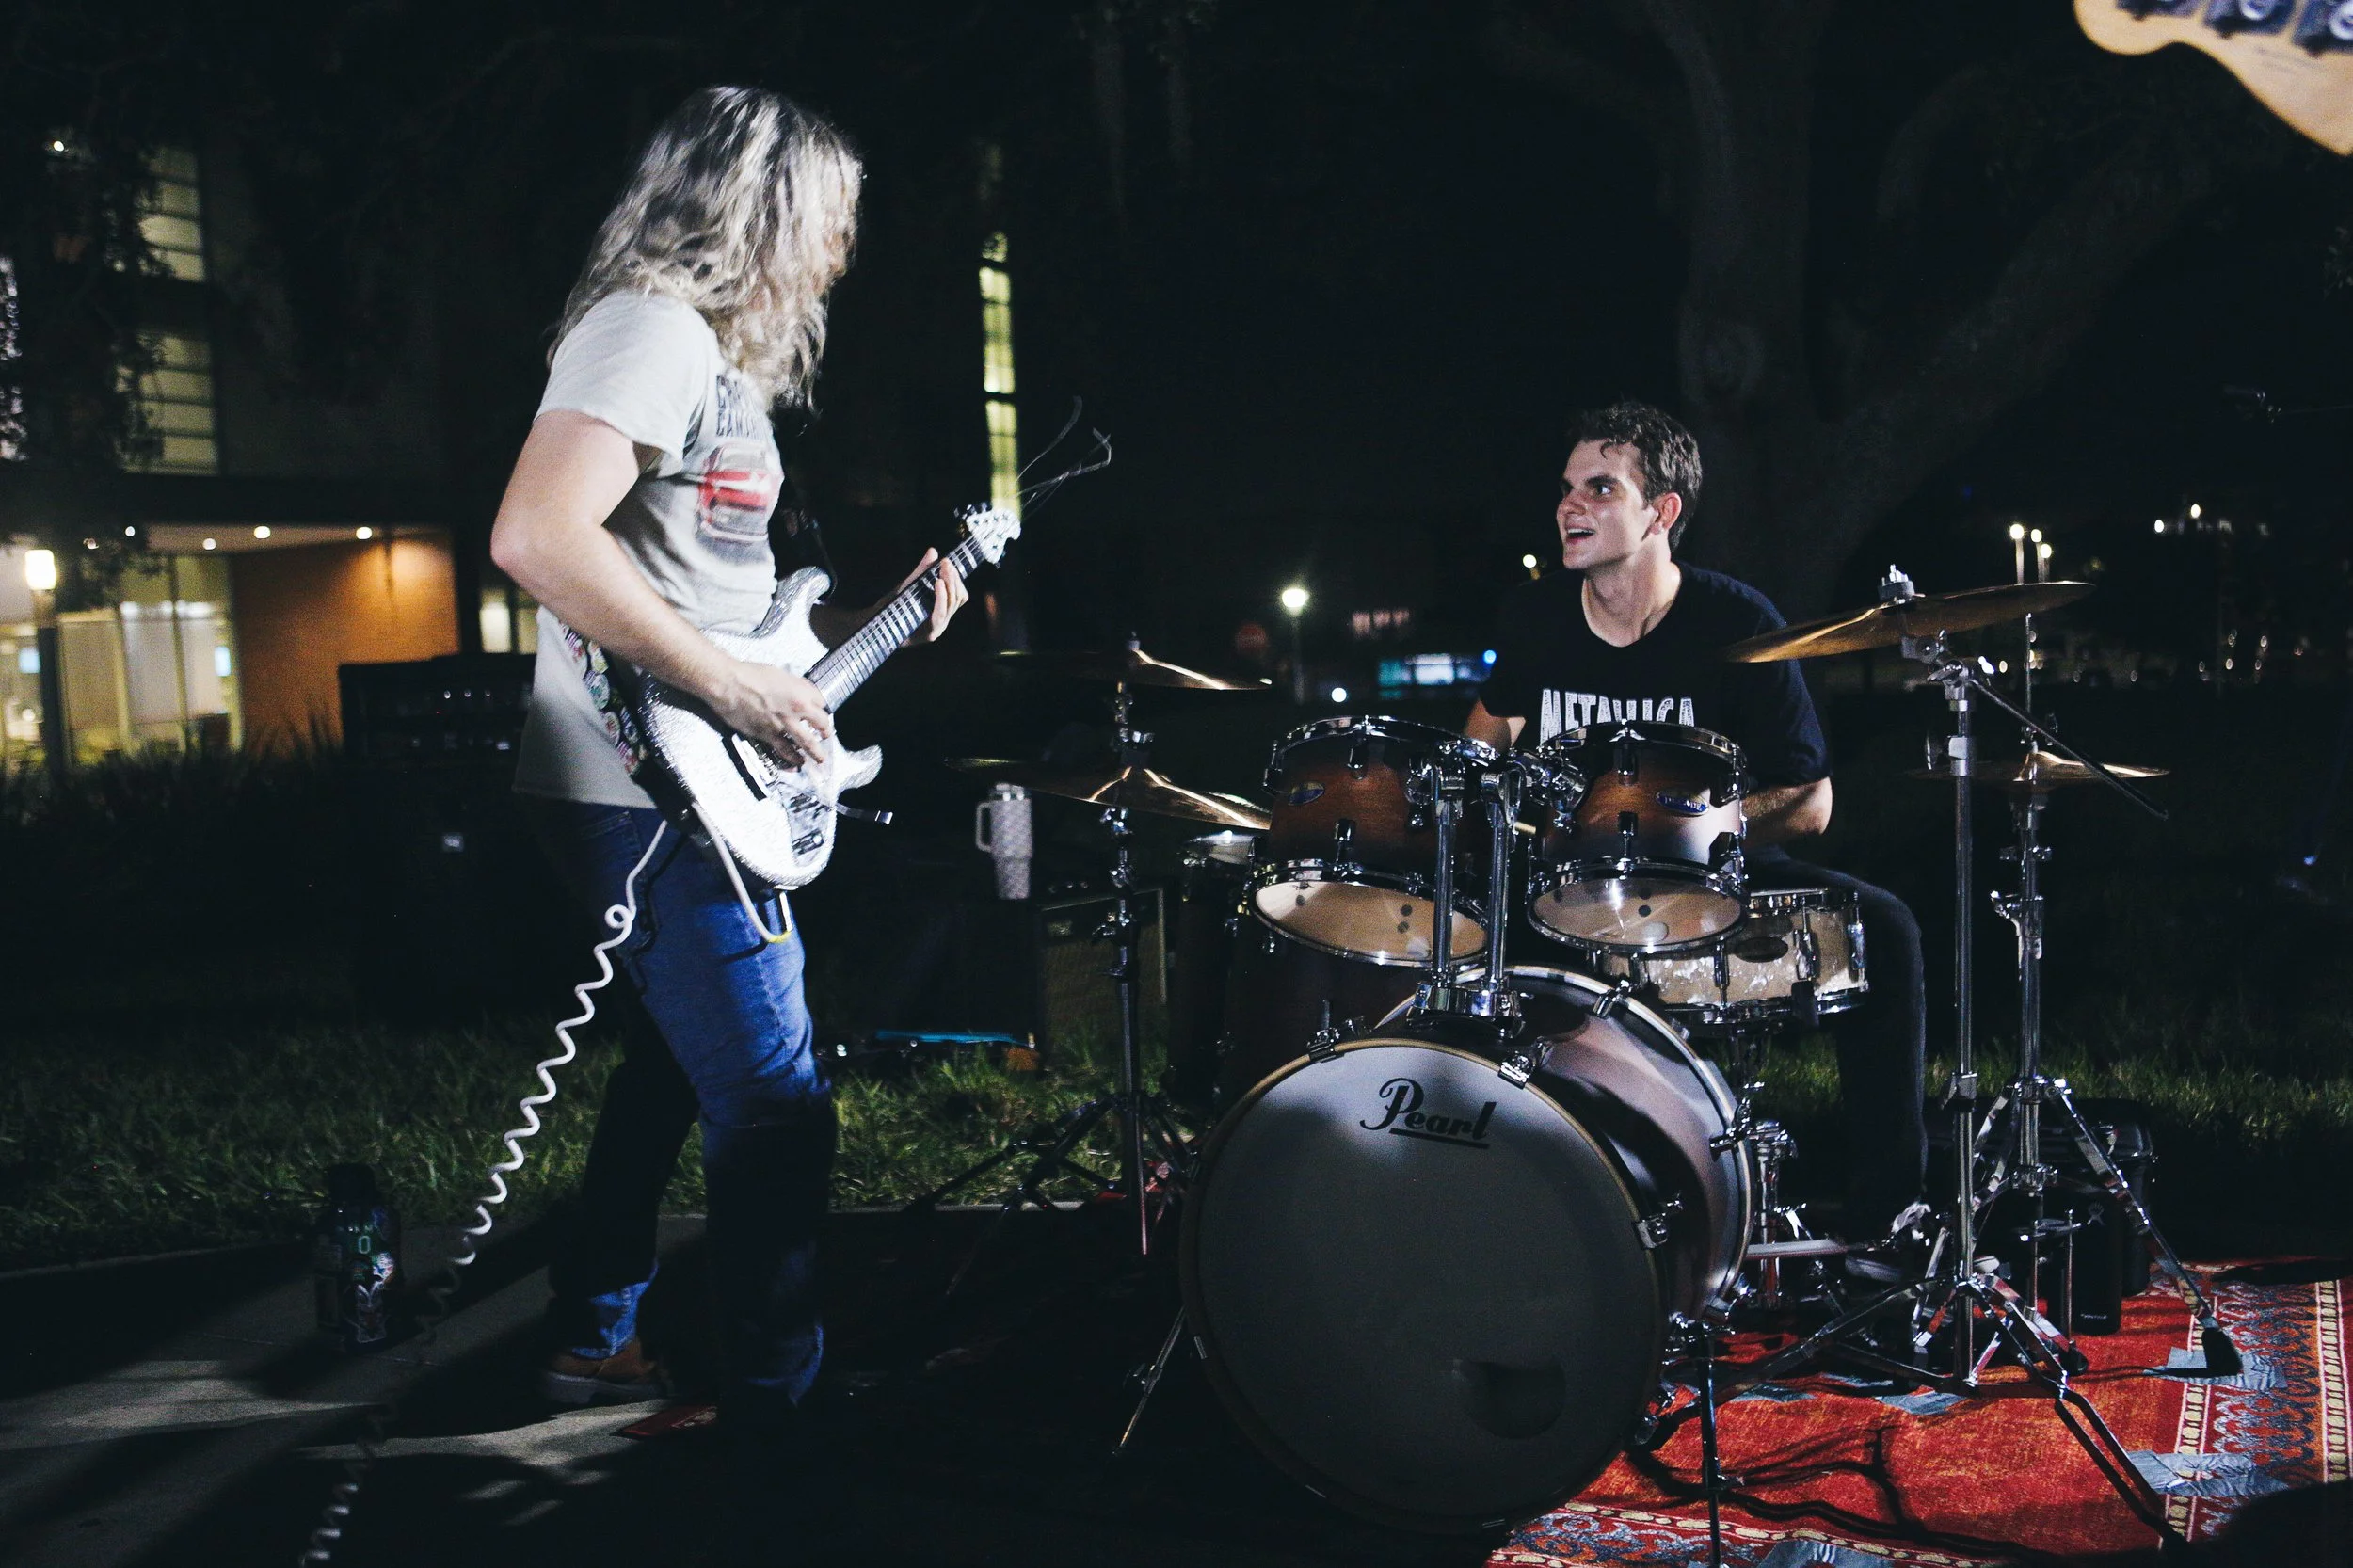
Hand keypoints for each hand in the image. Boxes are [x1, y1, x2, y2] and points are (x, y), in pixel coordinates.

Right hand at [706, 661, 833, 765]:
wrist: (729, 685)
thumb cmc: (751, 674)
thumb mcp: (780, 674)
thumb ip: (794, 686)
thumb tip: (800, 693)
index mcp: (801, 692)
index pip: (821, 703)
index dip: (822, 708)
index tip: (821, 712)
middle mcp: (797, 710)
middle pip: (821, 724)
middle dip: (826, 732)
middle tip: (827, 736)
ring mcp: (783, 725)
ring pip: (807, 743)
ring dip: (816, 752)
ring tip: (820, 759)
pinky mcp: (768, 735)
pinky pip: (784, 751)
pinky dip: (793, 759)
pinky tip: (797, 763)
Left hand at [890, 548, 967, 643]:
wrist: (875, 623)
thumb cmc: (894, 605)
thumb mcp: (910, 584)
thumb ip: (922, 570)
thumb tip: (933, 550)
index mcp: (942, 609)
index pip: (959, 594)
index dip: (956, 578)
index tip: (947, 562)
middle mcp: (943, 620)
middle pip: (958, 598)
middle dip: (953, 578)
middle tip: (946, 563)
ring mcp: (938, 628)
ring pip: (952, 605)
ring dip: (950, 585)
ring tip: (944, 570)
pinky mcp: (930, 634)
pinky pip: (940, 614)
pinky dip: (941, 597)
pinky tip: (938, 583)